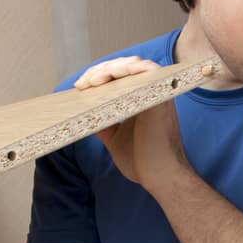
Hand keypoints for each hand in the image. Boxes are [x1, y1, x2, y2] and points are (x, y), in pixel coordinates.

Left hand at [75, 56, 189, 190]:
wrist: (160, 177)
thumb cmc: (143, 162)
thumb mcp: (114, 138)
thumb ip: (103, 123)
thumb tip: (84, 112)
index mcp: (140, 101)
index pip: (118, 77)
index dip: (98, 77)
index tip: (80, 87)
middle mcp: (150, 93)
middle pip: (122, 67)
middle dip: (99, 71)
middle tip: (82, 84)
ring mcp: (157, 92)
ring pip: (132, 65)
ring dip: (109, 69)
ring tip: (93, 81)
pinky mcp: (162, 95)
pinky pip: (148, 70)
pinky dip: (129, 67)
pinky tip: (111, 74)